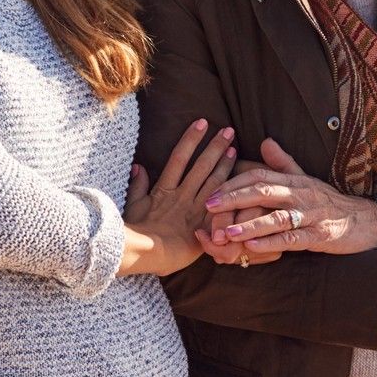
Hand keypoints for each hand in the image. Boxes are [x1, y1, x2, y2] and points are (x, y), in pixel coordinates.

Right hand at [119, 121, 237, 276]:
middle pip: (202, 166)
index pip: (180, 157)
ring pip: (214, 183)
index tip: (202, 123)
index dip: (192, 139)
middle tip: (229, 130)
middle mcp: (182, 195)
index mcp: (164, 189)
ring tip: (235, 149)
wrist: (144, 253)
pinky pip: (221, 210)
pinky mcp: (203, 226)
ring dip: (225, 165)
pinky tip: (242, 188)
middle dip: (215, 146)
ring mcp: (194, 210)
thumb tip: (139, 166)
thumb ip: (138, 185)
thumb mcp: (133, 206)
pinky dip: (231, 198)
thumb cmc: (135, 232)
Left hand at [200, 138, 376, 256]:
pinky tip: (253, 247)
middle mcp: (300, 194)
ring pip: (275, 217)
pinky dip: (272, 242)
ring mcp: (310, 215)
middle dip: (234, 198)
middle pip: (263, 192)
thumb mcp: (306, 179)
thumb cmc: (327, 201)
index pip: (258, 175)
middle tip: (208, 206)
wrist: (364, 220)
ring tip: (226, 232)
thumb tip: (265, 140)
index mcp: (293, 181)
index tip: (211, 189)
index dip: (234, 181)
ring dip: (249, 225)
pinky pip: (293, 239)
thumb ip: (283, 163)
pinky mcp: (319, 236)